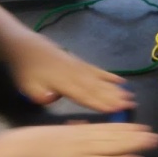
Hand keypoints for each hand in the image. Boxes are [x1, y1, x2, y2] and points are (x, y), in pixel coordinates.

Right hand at [0, 123, 157, 156]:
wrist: (23, 149)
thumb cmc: (37, 141)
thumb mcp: (61, 130)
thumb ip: (75, 128)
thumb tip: (84, 125)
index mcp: (83, 129)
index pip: (111, 127)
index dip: (130, 127)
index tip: (144, 127)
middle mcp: (89, 137)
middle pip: (119, 135)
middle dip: (139, 135)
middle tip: (157, 136)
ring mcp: (87, 150)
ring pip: (118, 145)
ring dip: (137, 144)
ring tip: (153, 143)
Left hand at [10, 39, 135, 112]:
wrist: (26, 46)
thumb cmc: (27, 69)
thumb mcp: (27, 87)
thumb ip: (40, 97)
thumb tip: (53, 99)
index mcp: (63, 83)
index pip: (85, 96)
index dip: (100, 103)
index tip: (115, 110)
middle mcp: (75, 75)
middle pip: (97, 89)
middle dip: (115, 98)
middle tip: (131, 105)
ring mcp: (80, 68)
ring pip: (101, 80)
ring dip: (116, 89)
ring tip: (130, 96)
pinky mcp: (80, 62)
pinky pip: (98, 70)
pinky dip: (109, 76)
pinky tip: (120, 81)